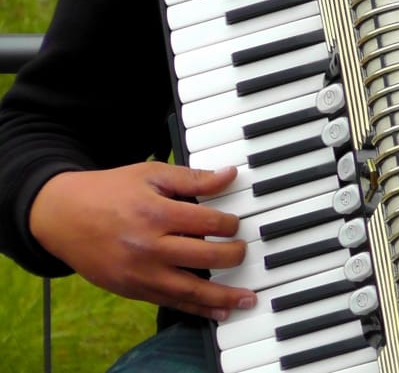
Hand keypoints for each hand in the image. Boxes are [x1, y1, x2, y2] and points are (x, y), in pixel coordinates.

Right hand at [29, 161, 255, 320]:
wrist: (61, 215)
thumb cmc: (109, 191)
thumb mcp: (150, 174)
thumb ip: (193, 178)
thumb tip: (230, 175)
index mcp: (155, 212)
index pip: (209, 222)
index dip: (230, 223)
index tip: (235, 223)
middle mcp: (149, 246)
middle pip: (206, 256)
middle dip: (234, 255)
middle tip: (243, 251)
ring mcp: (140, 272)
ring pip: (191, 288)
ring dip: (224, 295)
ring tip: (249, 297)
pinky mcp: (132, 290)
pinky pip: (172, 302)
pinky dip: (198, 309)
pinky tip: (220, 311)